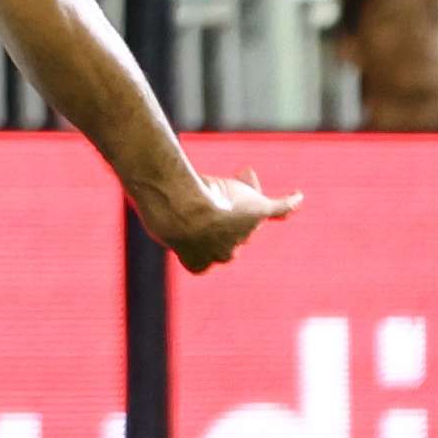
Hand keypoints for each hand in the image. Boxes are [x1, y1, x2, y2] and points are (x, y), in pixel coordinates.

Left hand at [139, 168, 300, 272]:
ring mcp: (243, 233)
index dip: (202, 228)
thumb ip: (153, 199)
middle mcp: (224, 252)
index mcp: (199, 262)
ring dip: (247, 196)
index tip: (194, 214)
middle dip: (227, 211)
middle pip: (230, 229)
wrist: (181, 212)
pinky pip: (279, 209)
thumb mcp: (154, 209)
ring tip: (241, 175)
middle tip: (220, 191)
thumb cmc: (160, 216)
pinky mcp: (258, 212)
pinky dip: (289, 203)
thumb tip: (140, 184)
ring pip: (248, 215)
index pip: (206, 248)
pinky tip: (297, 196)